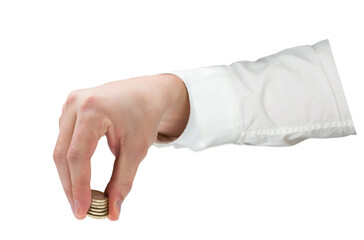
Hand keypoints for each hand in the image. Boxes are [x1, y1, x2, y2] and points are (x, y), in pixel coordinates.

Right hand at [53, 74, 189, 219]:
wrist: (149, 93)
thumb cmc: (145, 117)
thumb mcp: (137, 150)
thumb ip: (123, 181)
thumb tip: (112, 211)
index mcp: (92, 109)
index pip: (78, 156)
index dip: (79, 187)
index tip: (82, 211)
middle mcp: (75, 103)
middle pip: (63, 154)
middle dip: (70, 185)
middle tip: (79, 210)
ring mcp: (70, 104)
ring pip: (61, 148)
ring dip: (69, 174)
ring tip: (81, 196)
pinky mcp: (70, 108)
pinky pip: (65, 139)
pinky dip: (71, 160)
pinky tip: (80, 175)